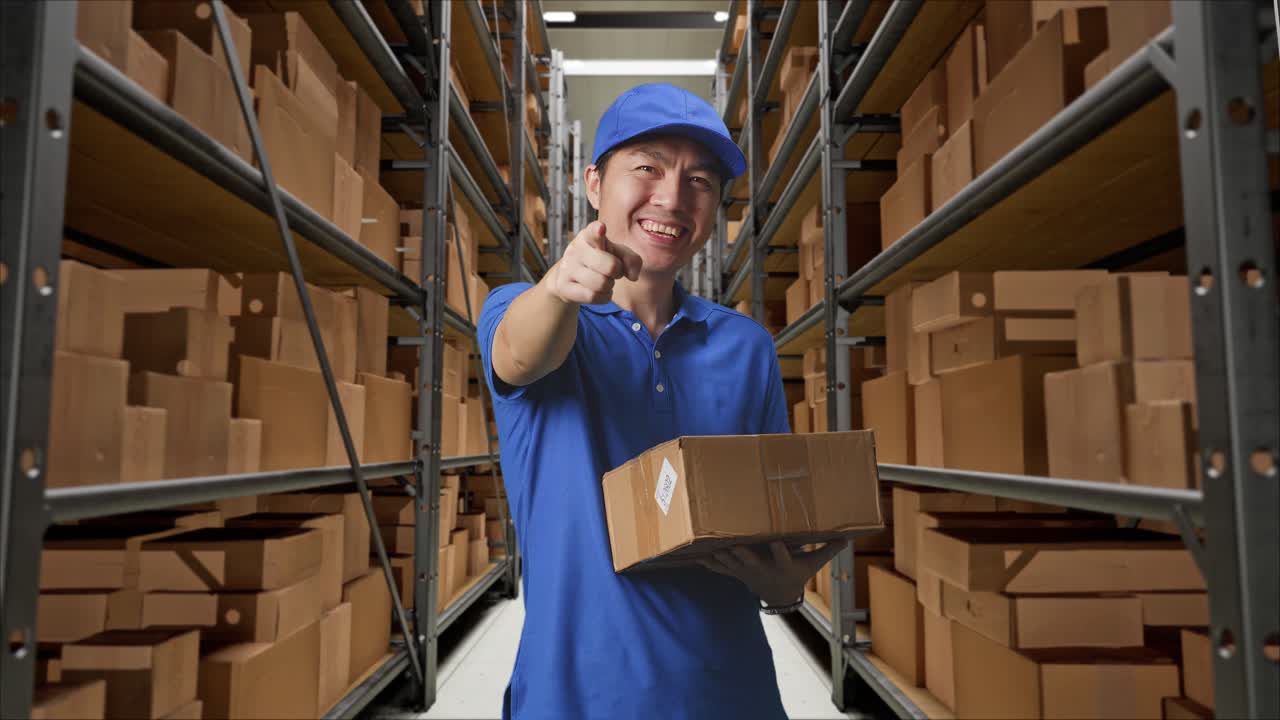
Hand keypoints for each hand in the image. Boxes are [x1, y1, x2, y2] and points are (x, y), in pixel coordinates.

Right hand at [548, 221, 642, 304]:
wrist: (568, 277)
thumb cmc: (598, 259)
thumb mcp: (616, 253)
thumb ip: (631, 259)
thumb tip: (633, 276)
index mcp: (589, 235)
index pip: (593, 231)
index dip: (598, 230)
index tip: (601, 228)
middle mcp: (576, 249)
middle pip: (610, 266)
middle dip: (618, 272)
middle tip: (613, 271)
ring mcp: (568, 268)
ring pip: (601, 284)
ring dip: (609, 286)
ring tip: (603, 280)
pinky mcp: (564, 286)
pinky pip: (593, 297)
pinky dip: (602, 297)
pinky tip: (598, 291)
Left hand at [698, 540, 847, 606]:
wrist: (779, 595)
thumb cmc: (797, 574)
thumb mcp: (813, 564)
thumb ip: (827, 549)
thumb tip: (847, 538)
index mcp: (782, 565)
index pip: (782, 556)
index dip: (779, 550)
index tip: (776, 540)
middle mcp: (763, 569)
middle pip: (751, 559)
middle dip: (741, 552)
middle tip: (733, 542)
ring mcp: (747, 571)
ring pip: (732, 562)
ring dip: (721, 555)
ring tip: (709, 544)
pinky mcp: (737, 572)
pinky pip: (721, 568)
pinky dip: (710, 563)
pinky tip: (697, 557)